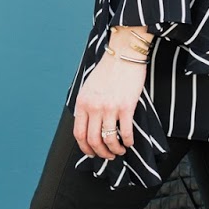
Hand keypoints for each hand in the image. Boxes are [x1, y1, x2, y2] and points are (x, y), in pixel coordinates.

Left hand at [73, 46, 146, 160]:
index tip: (92, 152)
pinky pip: (126, 131)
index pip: (79, 134)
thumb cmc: (108, 69)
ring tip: (120, 150)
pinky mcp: (126, 106)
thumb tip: (89, 124)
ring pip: (109, 139)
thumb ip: (87, 105)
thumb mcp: (89, 87)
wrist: (124, 53)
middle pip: (93, 140)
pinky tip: (130, 142)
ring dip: (115, 150)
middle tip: (107, 156)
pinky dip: (128, 141)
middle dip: (101, 153)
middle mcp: (94, 107)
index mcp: (83, 103)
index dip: (85, 148)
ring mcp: (110, 107)